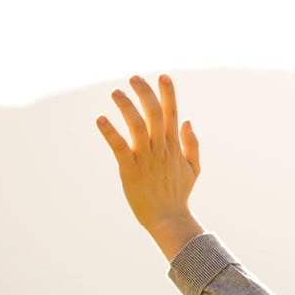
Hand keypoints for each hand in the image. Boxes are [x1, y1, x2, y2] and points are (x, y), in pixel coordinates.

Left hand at [96, 74, 204, 259]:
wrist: (169, 219)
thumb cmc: (178, 193)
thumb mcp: (193, 168)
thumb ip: (191, 144)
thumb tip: (187, 121)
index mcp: (174, 146)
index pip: (172, 113)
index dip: (168, 94)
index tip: (163, 76)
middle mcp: (161, 148)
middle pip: (155, 114)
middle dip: (145, 93)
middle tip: (134, 77)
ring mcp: (147, 158)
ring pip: (138, 126)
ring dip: (127, 108)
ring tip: (116, 92)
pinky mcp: (130, 170)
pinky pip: (120, 148)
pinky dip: (110, 133)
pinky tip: (100, 120)